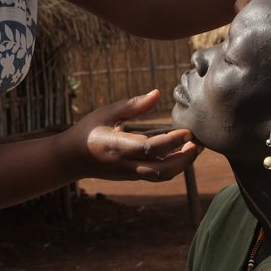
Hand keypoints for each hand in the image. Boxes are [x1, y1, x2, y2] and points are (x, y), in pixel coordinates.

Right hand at [62, 90, 201, 181]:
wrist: (72, 159)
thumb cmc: (89, 130)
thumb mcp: (106, 112)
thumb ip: (132, 105)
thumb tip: (158, 93)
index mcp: (116, 146)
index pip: (149, 148)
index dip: (171, 142)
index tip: (188, 132)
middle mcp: (124, 164)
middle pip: (160, 170)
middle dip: (183, 159)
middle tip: (198, 143)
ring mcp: (129, 174)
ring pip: (160, 177)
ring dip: (181, 165)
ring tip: (194, 148)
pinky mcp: (132, 177)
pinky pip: (156, 175)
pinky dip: (173, 166)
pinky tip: (182, 152)